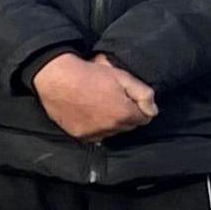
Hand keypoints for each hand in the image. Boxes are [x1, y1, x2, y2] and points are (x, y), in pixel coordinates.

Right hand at [34, 53, 159, 141]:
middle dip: (126, 115)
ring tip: (100, 105)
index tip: (129, 97)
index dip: (139, 107)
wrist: (57, 78)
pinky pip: (96, 136)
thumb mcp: (122, 76)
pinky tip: (89, 113)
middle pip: (128, 126)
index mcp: (124, 113)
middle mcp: (110, 128)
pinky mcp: (80, 136)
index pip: (144, 118)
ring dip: (111, 123)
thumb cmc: (90, 73)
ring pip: (112, 132)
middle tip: (114, 99)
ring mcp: (94, 133)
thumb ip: (143, 94)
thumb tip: (153, 110)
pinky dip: (95, 127)